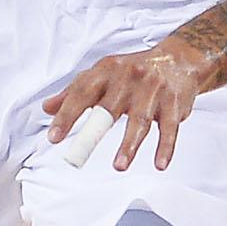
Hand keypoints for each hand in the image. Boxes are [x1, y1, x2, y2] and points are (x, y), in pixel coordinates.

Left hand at [44, 43, 209, 170]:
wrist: (179, 59)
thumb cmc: (134, 70)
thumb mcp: (103, 74)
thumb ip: (75, 92)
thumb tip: (47, 109)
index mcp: (107, 71)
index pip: (82, 92)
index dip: (67, 115)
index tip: (55, 137)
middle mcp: (129, 78)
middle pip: (109, 108)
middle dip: (93, 132)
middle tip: (78, 155)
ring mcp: (153, 90)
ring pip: (139, 120)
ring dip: (129, 145)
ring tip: (118, 166)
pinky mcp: (173, 103)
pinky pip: (169, 128)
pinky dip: (166, 147)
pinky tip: (159, 163)